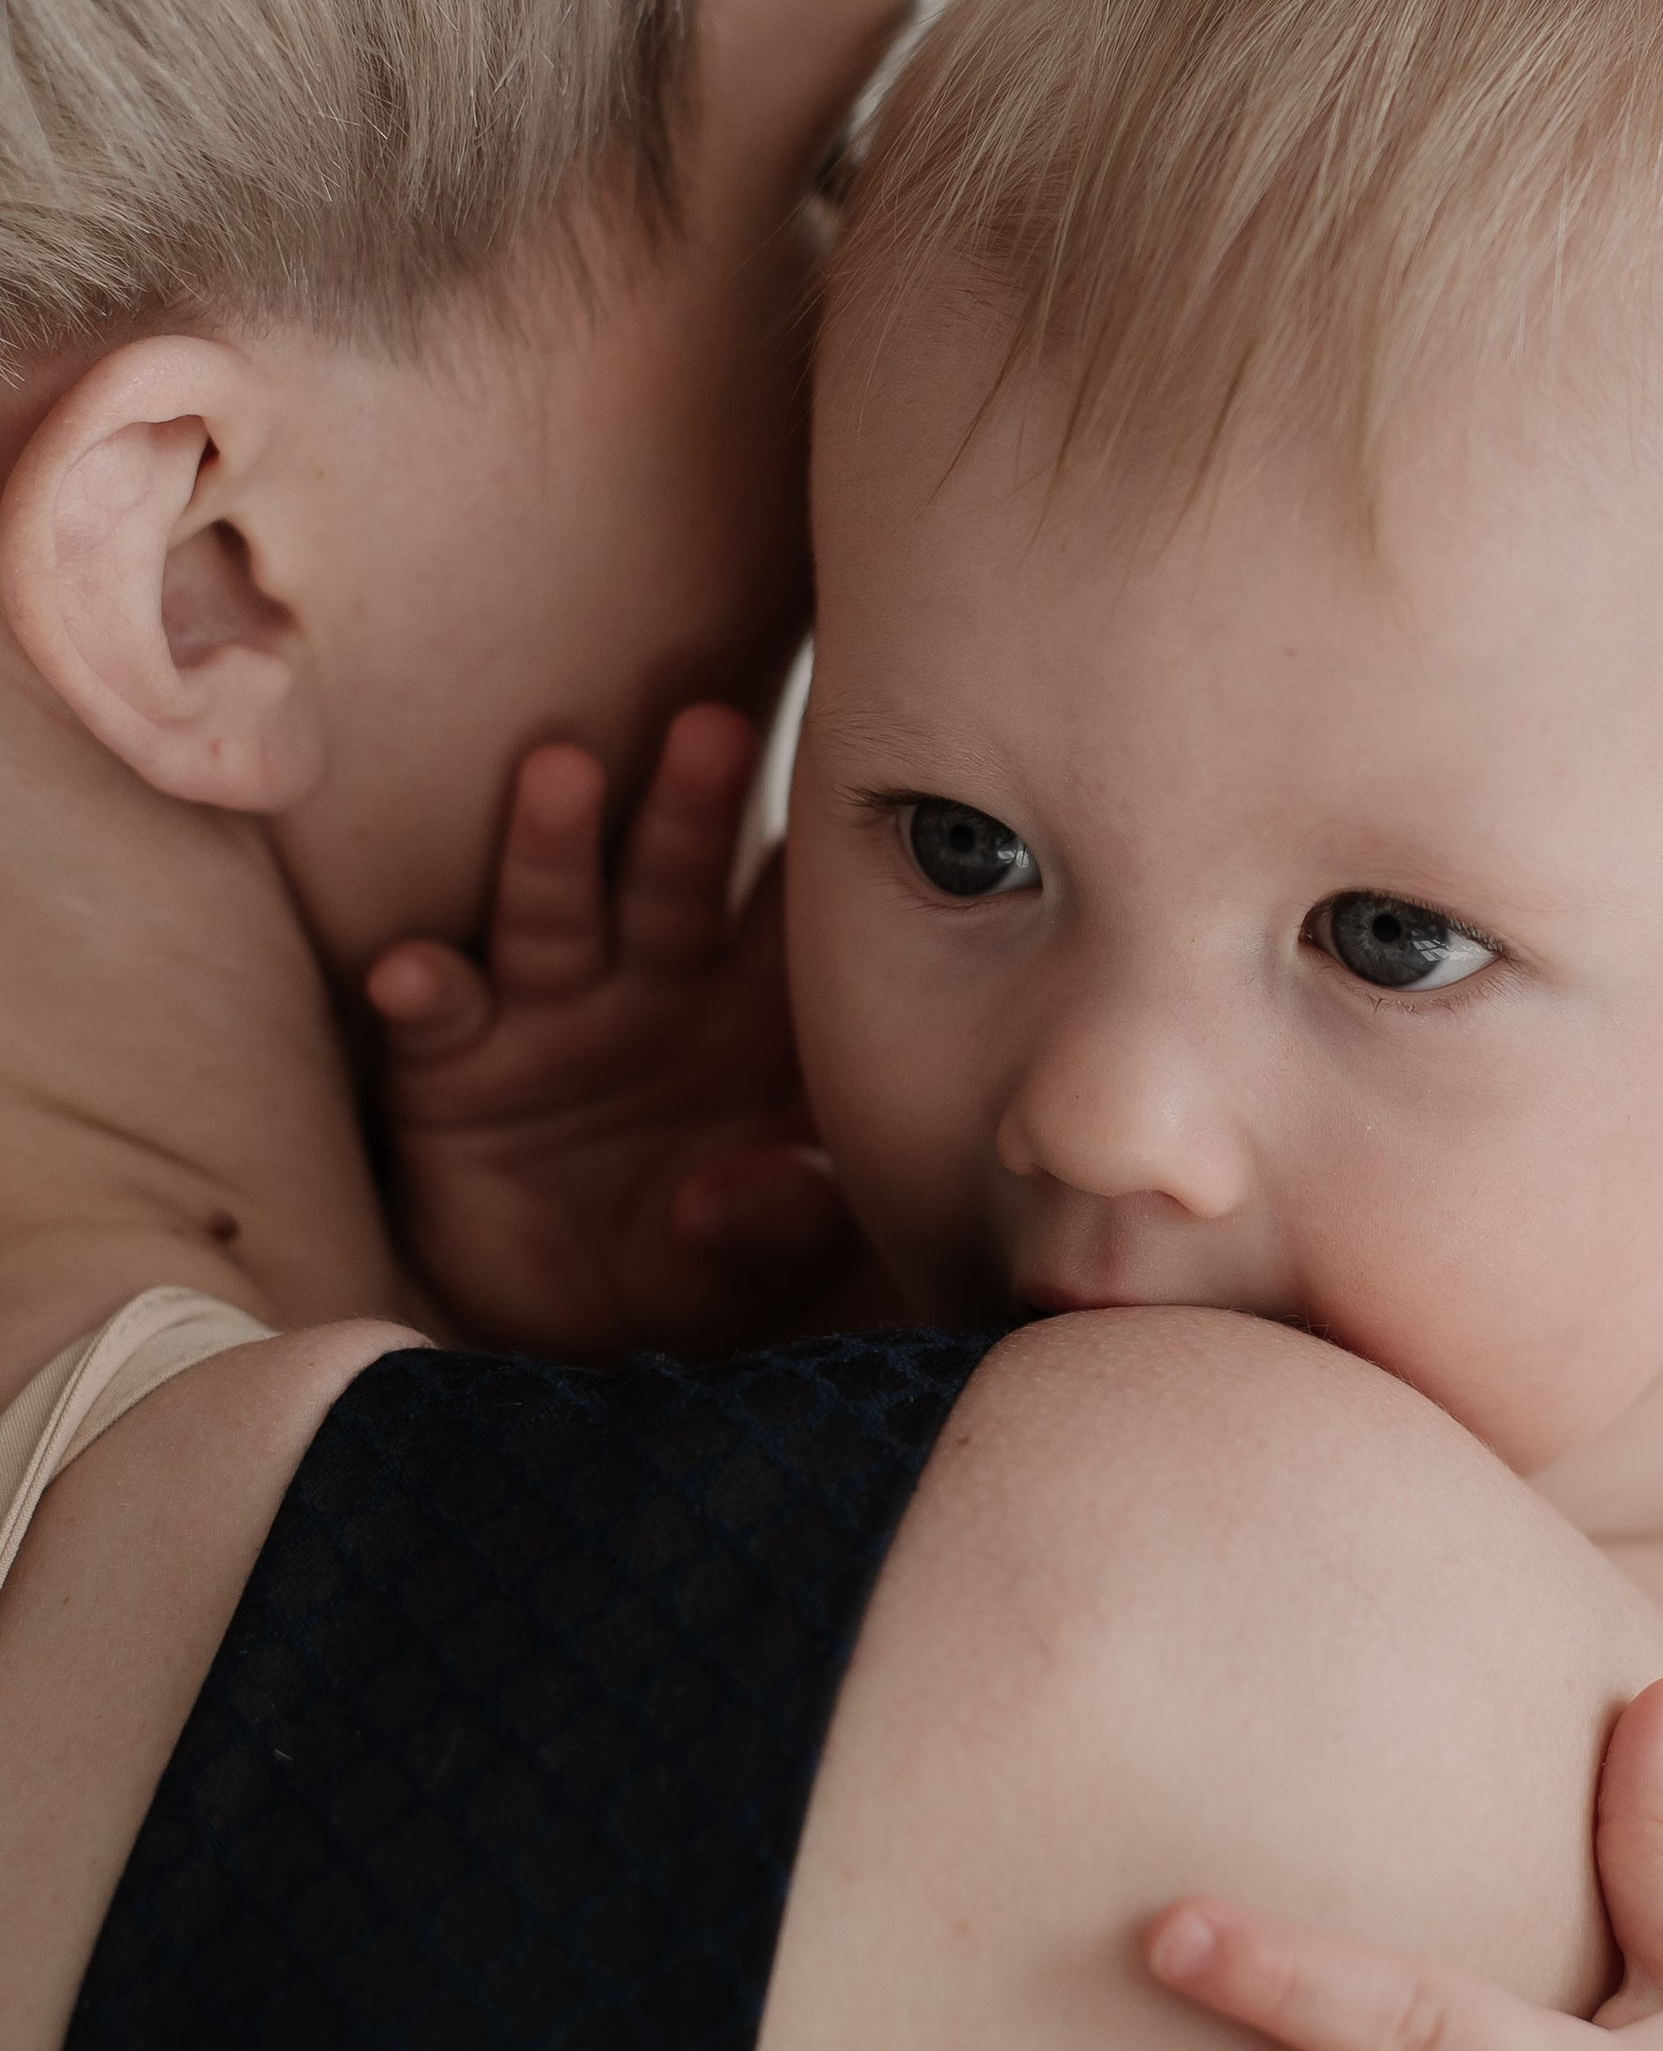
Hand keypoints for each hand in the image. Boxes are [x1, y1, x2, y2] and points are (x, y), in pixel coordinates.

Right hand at [369, 705, 876, 1357]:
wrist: (575, 1323)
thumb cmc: (706, 1257)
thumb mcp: (764, 1258)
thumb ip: (785, 1223)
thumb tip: (771, 1188)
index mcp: (758, 1009)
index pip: (798, 918)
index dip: (825, 859)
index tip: (860, 779)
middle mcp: (654, 984)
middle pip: (679, 878)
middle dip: (695, 805)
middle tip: (716, 727)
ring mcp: (547, 1012)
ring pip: (556, 912)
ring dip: (554, 845)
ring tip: (564, 775)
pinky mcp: (452, 1062)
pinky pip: (442, 1014)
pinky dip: (426, 990)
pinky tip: (414, 973)